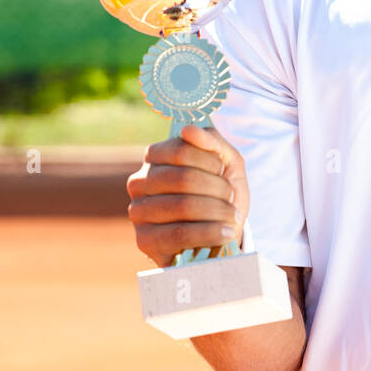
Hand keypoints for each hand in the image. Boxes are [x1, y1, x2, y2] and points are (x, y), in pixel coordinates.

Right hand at [126, 125, 249, 266]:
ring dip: (218, 211)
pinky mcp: (144, 241)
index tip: (223, 171)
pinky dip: (210, 232)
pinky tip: (225, 232)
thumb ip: (212, 141)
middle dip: (217, 189)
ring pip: (183, 206)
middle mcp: (140, 182)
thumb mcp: (227, 163)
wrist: (221, 235)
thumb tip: (188, 130)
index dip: (211, 162)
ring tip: (231, 216)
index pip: (180, 150)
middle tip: (231, 198)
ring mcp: (139, 211)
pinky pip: (180, 234)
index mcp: (155, 157)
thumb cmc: (221, 194)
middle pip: (183, 178)